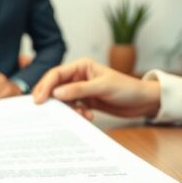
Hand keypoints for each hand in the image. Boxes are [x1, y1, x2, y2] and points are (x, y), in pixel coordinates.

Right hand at [31, 58, 160, 119]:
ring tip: (79, 114)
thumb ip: (78, 90)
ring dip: (68, 108)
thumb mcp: (102, 87)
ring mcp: (82, 90)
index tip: (38, 100)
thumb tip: (56, 94)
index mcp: (81, 66)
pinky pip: (73, 108)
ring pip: (64, 99)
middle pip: (56, 86)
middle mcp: (79, 76)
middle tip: (44, 110)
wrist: (143, 102)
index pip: (56, 74)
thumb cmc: (126, 88)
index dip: (45, 86)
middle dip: (51, 98)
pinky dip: (77, 113)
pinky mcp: (87, 101)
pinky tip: (87, 116)